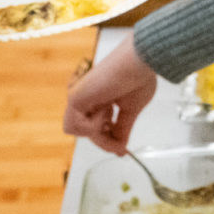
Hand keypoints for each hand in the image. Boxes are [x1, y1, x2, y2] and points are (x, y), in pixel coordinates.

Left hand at [63, 37, 159, 151]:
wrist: (139, 63)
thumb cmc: (138, 78)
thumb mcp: (131, 110)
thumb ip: (122, 129)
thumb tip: (121, 148)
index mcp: (98, 99)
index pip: (94, 127)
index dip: (107, 141)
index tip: (122, 151)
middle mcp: (85, 98)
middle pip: (86, 132)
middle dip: (105, 142)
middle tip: (121, 147)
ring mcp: (78, 97)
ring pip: (76, 131)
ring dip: (96, 131)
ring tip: (111, 115)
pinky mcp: (74, 98)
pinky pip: (76, 127)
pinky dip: (93, 126)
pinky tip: (106, 108)